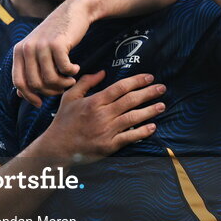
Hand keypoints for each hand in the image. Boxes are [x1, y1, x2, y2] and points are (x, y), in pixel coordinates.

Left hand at [13, 0, 87, 106]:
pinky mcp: (57, 43)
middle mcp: (27, 48)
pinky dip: (72, 73)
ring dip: (63, 84)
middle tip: (61, 87)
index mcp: (19, 51)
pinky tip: (76, 68)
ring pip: (50, 79)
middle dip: (50, 91)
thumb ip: (28, 71)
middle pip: (35, 84)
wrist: (74, 11)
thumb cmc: (57, 35)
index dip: (29, 96)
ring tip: (70, 79)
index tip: (40, 103)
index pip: (19, 82)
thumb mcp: (38, 51)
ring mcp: (41, 45)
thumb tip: (19, 95)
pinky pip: (64, 69)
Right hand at [43, 71, 163, 161]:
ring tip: (162, 105)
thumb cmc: (64, 121)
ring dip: (150, 111)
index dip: (137, 81)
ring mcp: (107, 131)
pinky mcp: (109, 145)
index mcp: (94, 102)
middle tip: (162, 88)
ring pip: (133, 118)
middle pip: (130, 100)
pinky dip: (142, 132)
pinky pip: (130, 137)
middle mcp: (102, 115)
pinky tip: (152, 127)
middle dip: (148, 93)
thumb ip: (86, 82)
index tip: (149, 77)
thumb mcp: (70, 97)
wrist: (57, 147)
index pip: (120, 88)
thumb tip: (103, 72)